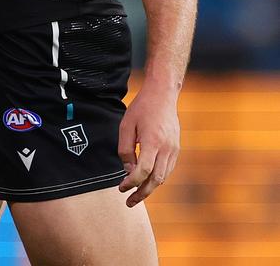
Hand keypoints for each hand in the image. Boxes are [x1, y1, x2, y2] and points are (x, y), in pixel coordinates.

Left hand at [117, 81, 179, 206]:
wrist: (163, 94)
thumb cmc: (142, 108)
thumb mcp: (126, 125)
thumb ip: (125, 149)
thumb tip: (128, 169)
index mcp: (152, 142)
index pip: (142, 171)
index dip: (131, 183)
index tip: (121, 188)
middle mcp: (166, 148)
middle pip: (156, 180)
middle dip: (142, 194)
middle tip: (129, 203)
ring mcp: (174, 149)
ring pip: (163, 177)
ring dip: (150, 188)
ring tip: (136, 195)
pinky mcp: (176, 148)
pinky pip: (167, 169)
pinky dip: (157, 178)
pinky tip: (147, 180)